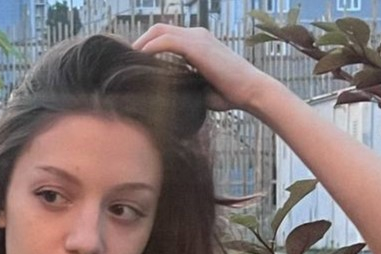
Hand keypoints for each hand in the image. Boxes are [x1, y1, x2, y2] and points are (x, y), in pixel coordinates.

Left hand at [133, 24, 272, 112]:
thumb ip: (186, 85)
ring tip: (130, 60)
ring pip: (160, 31)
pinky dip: (151, 48)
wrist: (251, 91)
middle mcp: (197, 36)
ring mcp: (198, 38)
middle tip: (129, 60)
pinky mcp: (197, 46)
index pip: (168, 37)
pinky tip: (141, 60)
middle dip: (142, 41)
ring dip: (142, 43)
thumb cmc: (231, 94)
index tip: (137, 63)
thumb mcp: (203, 89)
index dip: (150, 46)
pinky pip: (166, 41)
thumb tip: (167, 98)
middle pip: (160, 29)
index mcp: (199, 43)